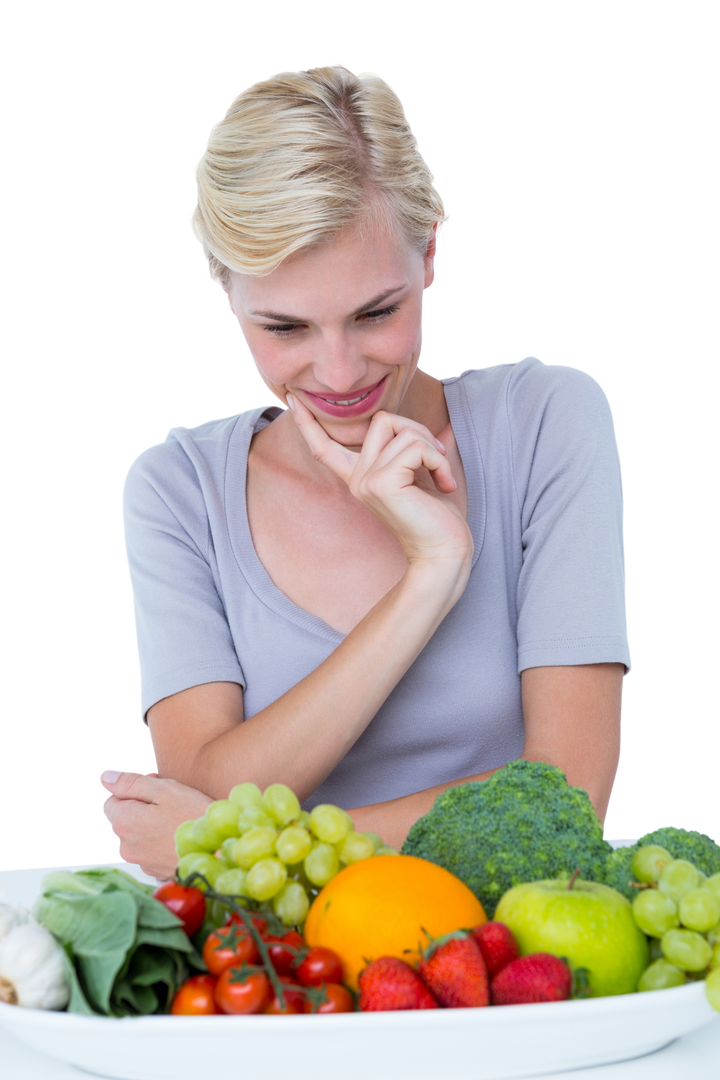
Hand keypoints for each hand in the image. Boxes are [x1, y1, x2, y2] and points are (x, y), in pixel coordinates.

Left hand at [97, 769, 212, 881]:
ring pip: (135, 832)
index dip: (132, 788)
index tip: (156, 788)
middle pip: (122, 816)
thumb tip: (104, 776)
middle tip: (170, 801)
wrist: (218, 854)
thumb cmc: (193, 818)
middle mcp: (124, 844)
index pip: (110, 797)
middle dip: (140, 806)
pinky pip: (147, 848)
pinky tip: (178, 835)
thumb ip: (130, 783)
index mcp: (123, 821)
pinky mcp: (152, 870)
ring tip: (175, 819)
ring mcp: (138, 860)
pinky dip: (157, 840)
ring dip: (148, 824)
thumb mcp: (164, 790)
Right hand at [288, 393, 473, 568]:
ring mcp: (366, 480)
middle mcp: (357, 478)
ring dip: (434, 450)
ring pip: (404, 431)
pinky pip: (416, 447)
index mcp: (360, 477)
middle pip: (382, 420)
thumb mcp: (425, 476)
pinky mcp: (382, 483)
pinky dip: (439, 460)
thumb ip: (421, 451)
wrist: (444, 554)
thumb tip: (447, 426)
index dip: (307, 423)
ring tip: (443, 478)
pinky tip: (445, 484)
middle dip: (417, 429)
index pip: (325, 447)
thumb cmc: (438, 519)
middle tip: (439, 457)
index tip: (292, 400)